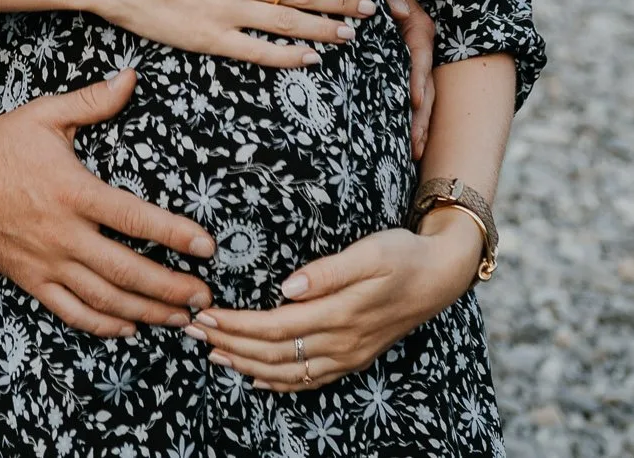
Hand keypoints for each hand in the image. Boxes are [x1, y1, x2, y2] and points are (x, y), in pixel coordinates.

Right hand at [0, 66, 216, 337]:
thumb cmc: (2, 143)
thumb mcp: (48, 115)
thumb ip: (94, 101)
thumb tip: (132, 77)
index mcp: (73, 191)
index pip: (134, 219)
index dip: (174, 234)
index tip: (206, 247)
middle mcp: (63, 233)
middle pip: (126, 270)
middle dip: (170, 288)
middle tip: (203, 298)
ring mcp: (46, 262)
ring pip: (103, 298)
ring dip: (145, 311)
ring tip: (178, 318)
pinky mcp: (30, 280)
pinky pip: (71, 311)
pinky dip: (102, 324)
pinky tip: (128, 327)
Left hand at [187, 219, 481, 389]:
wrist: (441, 277)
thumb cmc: (402, 255)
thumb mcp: (370, 251)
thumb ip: (328, 270)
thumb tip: (287, 285)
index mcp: (340, 314)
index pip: (275, 326)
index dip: (237, 324)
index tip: (204, 313)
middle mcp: (341, 342)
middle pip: (274, 353)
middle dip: (230, 343)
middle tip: (193, 331)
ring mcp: (348, 355)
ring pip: (287, 371)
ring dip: (246, 364)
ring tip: (213, 353)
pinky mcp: (353, 357)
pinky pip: (308, 379)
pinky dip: (277, 382)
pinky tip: (256, 376)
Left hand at [384, 0, 435, 156]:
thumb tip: (397, 10)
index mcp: (419, 29)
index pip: (420, 59)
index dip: (418, 80)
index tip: (413, 102)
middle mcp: (421, 50)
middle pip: (426, 88)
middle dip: (421, 118)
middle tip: (415, 147)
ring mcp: (414, 63)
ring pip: (422, 98)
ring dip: (419, 125)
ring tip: (414, 154)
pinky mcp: (403, 70)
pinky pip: (409, 96)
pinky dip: (410, 119)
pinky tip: (405, 144)